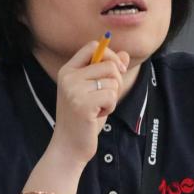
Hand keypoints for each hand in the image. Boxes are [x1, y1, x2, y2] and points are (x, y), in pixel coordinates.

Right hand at [48, 40, 129, 166]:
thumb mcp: (95, 92)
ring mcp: (73, 90)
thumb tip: (125, 55)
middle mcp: (68, 77)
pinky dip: (110, 107)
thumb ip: (107, 73)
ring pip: (112, 81)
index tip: (119, 70)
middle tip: (107, 98)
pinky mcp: (82, 104)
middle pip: (109, 64)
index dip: (110, 55)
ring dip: (113, 97)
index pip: (92, 46)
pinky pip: (111, 96)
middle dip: (117, 81)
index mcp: (68, 70)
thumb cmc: (83, 120)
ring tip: (99, 109)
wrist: (69, 147)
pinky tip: (98, 116)